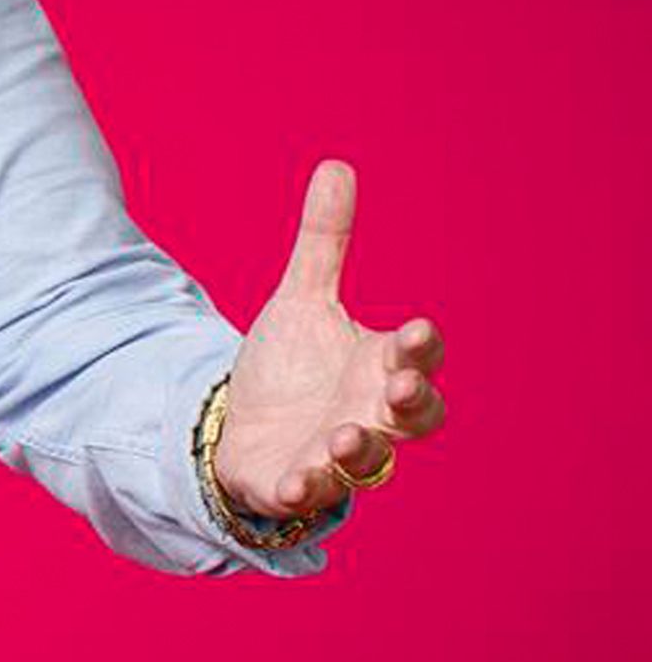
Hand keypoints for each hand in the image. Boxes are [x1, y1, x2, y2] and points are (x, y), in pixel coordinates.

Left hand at [214, 160, 446, 519]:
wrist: (242, 422)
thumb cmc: (291, 365)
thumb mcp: (301, 299)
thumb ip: (324, 243)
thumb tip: (336, 167)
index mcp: (379, 367)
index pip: (417, 357)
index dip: (419, 348)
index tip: (416, 329)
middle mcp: (370, 415)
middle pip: (415, 416)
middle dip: (412, 404)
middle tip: (398, 388)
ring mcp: (336, 454)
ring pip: (368, 462)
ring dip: (361, 451)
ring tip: (341, 437)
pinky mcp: (295, 482)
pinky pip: (308, 494)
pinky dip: (304, 489)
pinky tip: (294, 482)